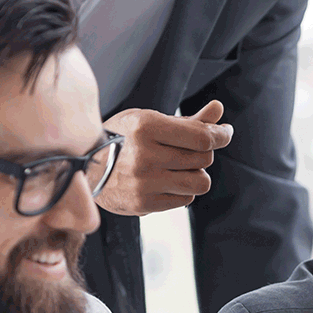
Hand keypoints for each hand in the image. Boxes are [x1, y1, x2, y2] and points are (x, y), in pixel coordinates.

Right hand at [95, 100, 233, 215]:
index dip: (221, 135)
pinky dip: (182, 191)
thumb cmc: (123, 140)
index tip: (225, 132)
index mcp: (146, 126)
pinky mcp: (144, 203)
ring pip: (200, 182)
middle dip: (203, 154)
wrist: (87, 168)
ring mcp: (144, 181)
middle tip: (187, 151)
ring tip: (178, 168)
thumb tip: (218, 110)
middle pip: (204, 158)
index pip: (202, 136)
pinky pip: (186, 199)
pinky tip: (165, 182)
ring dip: (195, 175)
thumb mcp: (149, 120)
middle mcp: (145, 154)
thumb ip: (188, 120)